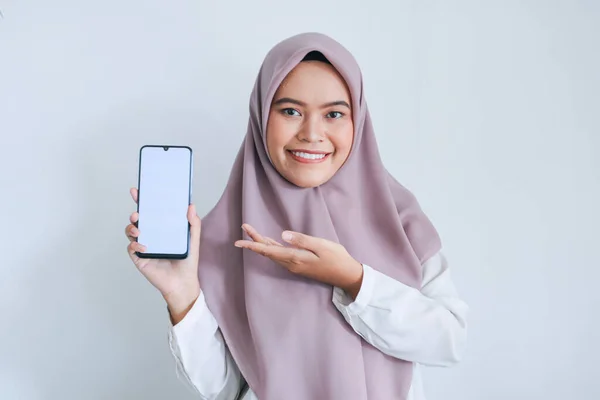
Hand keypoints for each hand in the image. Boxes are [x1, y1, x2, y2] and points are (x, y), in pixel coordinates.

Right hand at [125, 187, 200, 323]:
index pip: (151, 212)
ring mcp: (144, 246)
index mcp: (162, 228)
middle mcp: (151, 235)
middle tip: (138, 213)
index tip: (137, 191)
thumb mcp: (193, 240)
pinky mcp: (140, 258)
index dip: (142, 201)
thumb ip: (193, 224)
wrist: (183, 282)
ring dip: (131, 227)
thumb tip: (191, 205)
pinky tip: (144, 245)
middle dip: (135, 213)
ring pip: (130, 232)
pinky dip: (135, 245)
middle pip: (138, 220)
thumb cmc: (188, 261)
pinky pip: (131, 248)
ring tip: (138, 229)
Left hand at [235, 224, 363, 298]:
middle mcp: (291, 263)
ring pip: (273, 254)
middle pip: (268, 251)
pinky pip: (280, 256)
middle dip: (255, 240)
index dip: (253, 244)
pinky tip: (269, 243)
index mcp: (294, 258)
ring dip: (262, 243)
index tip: (238, 241)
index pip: (268, 250)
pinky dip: (271, 247)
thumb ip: (301, 240)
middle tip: (245, 227)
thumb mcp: (321, 245)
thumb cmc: (336, 258)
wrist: (346, 275)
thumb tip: (283, 235)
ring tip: (252, 233)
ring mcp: (295, 265)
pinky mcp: (299, 264)